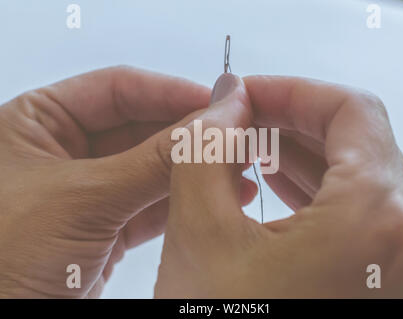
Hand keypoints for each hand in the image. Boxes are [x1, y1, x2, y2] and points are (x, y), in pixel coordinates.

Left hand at [0, 66, 214, 297]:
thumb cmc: (3, 258)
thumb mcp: (82, 197)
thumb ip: (152, 161)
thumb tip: (209, 126)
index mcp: (39, 121)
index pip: (117, 90)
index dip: (169, 92)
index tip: (215, 101)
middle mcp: (63, 150)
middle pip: (140, 127)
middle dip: (188, 134)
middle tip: (236, 135)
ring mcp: (88, 190)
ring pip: (151, 168)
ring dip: (192, 169)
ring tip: (237, 167)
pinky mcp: (106, 227)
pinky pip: (151, 205)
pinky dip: (184, 201)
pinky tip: (218, 195)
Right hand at [154, 74, 402, 297]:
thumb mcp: (199, 233)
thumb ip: (205, 148)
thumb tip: (227, 102)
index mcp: (379, 225)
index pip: (350, 111)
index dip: (293, 91)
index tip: (254, 94)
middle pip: (360, 144)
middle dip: (294, 124)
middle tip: (246, 119)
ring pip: (364, 181)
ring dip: (306, 159)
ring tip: (254, 152)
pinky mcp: (398, 289)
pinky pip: (367, 219)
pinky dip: (323, 195)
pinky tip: (280, 188)